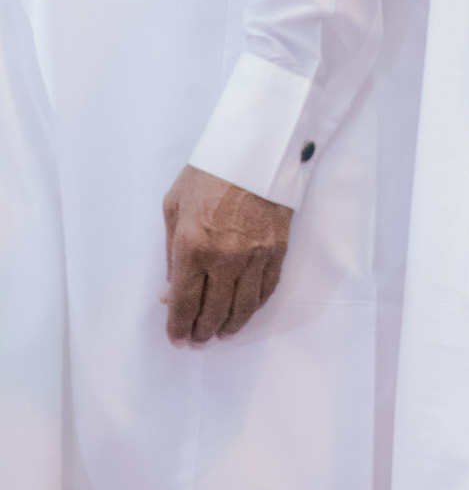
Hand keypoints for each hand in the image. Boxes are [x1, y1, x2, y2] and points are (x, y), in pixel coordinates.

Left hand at [162, 164, 291, 344]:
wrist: (255, 149)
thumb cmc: (208, 173)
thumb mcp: (174, 206)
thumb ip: (170, 253)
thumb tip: (169, 291)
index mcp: (192, 247)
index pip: (184, 302)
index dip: (178, 327)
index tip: (176, 338)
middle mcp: (224, 258)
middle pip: (213, 311)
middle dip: (201, 332)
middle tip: (196, 340)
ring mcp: (255, 256)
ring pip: (243, 307)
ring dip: (230, 326)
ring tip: (221, 334)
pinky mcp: (278, 250)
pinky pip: (266, 290)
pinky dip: (255, 307)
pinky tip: (245, 312)